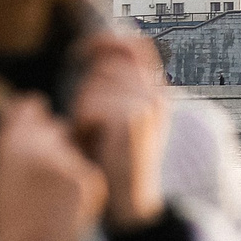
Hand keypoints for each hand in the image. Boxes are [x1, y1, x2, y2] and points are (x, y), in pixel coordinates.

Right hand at [0, 96, 105, 240]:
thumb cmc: (6, 218)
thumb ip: (11, 139)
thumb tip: (30, 109)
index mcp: (8, 140)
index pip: (30, 106)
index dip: (33, 117)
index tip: (34, 127)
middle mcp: (38, 143)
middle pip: (57, 128)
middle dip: (53, 145)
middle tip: (42, 180)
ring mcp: (66, 159)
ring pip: (75, 150)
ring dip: (68, 164)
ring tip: (52, 197)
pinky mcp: (88, 177)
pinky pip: (87, 169)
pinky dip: (81, 183)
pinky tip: (65, 204)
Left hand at [72, 32, 170, 228]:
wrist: (130, 198)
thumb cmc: (116, 158)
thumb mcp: (125, 116)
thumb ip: (119, 86)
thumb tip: (101, 50)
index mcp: (158, 90)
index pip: (136, 46)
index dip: (108, 41)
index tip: (83, 49)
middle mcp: (156, 94)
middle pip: (103, 69)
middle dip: (88, 93)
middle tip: (95, 126)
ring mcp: (145, 105)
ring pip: (92, 89)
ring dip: (84, 112)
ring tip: (96, 137)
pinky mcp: (130, 119)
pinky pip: (89, 107)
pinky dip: (83, 126)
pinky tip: (94, 143)